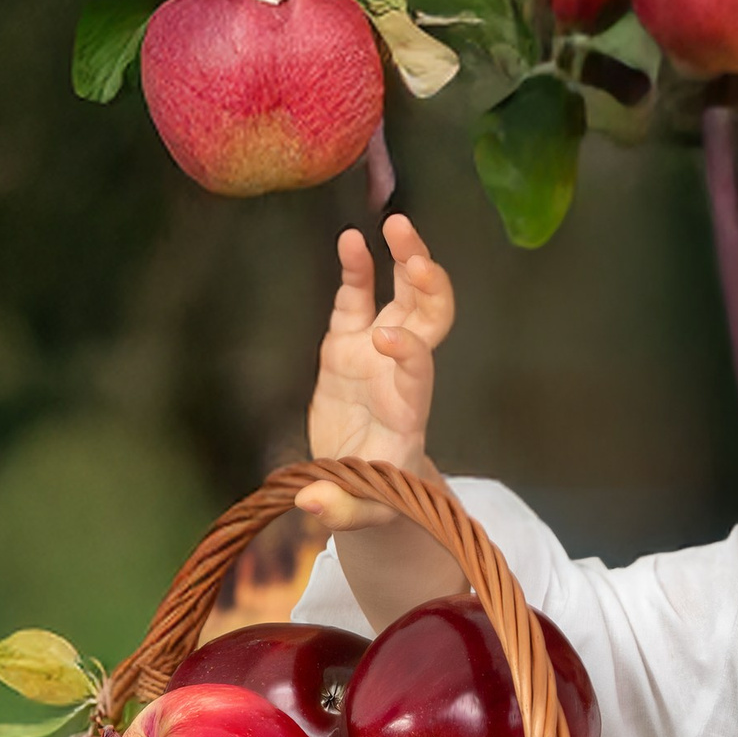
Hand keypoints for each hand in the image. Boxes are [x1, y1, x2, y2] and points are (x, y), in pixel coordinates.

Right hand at [298, 212, 453, 534]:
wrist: (365, 481)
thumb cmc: (372, 496)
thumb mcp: (361, 512)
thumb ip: (338, 509)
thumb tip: (307, 503)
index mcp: (409, 409)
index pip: (419, 371)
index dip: (408, 352)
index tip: (386, 340)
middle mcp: (401, 371)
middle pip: (430, 319)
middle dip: (430, 287)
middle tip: (415, 257)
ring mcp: (377, 351)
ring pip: (403, 296)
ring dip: (406, 260)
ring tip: (397, 224)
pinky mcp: (349, 344)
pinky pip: (357, 299)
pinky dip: (358, 269)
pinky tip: (350, 238)